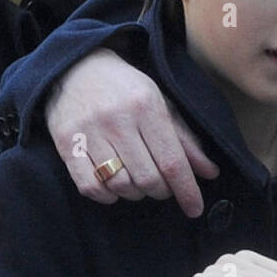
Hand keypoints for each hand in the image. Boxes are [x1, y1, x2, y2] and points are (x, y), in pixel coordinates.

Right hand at [46, 47, 218, 216]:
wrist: (76, 67)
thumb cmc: (125, 88)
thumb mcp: (160, 103)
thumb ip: (184, 139)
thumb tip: (209, 173)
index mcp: (146, 105)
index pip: (172, 160)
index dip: (186, 190)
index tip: (195, 209)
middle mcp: (118, 119)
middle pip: (148, 178)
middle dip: (161, 191)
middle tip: (162, 186)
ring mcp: (89, 132)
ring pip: (120, 185)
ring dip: (135, 193)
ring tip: (138, 183)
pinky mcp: (66, 144)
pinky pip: (90, 187)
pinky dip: (107, 196)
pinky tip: (113, 187)